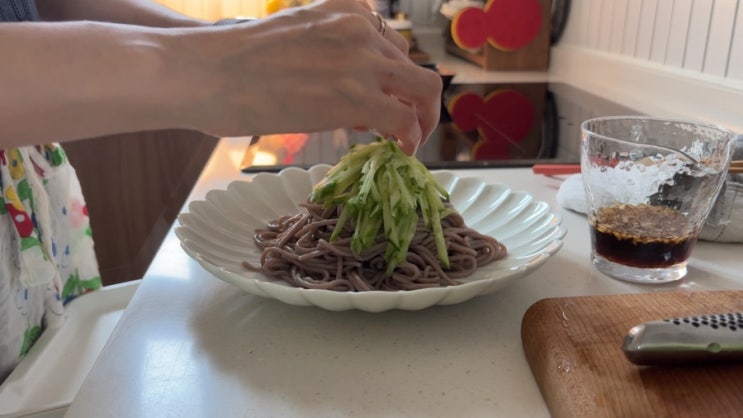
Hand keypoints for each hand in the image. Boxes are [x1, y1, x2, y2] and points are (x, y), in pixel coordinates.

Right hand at [182, 0, 441, 154]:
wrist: (205, 71)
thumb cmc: (233, 60)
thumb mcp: (294, 39)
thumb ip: (332, 55)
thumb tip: (359, 100)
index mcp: (346, 8)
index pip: (391, 45)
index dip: (393, 80)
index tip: (385, 101)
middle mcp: (362, 27)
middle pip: (413, 66)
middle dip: (415, 100)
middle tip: (406, 128)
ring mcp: (362, 60)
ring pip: (424, 89)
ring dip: (422, 120)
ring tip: (407, 143)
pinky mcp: (355, 97)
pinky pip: (405, 120)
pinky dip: (411, 139)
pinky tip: (399, 151)